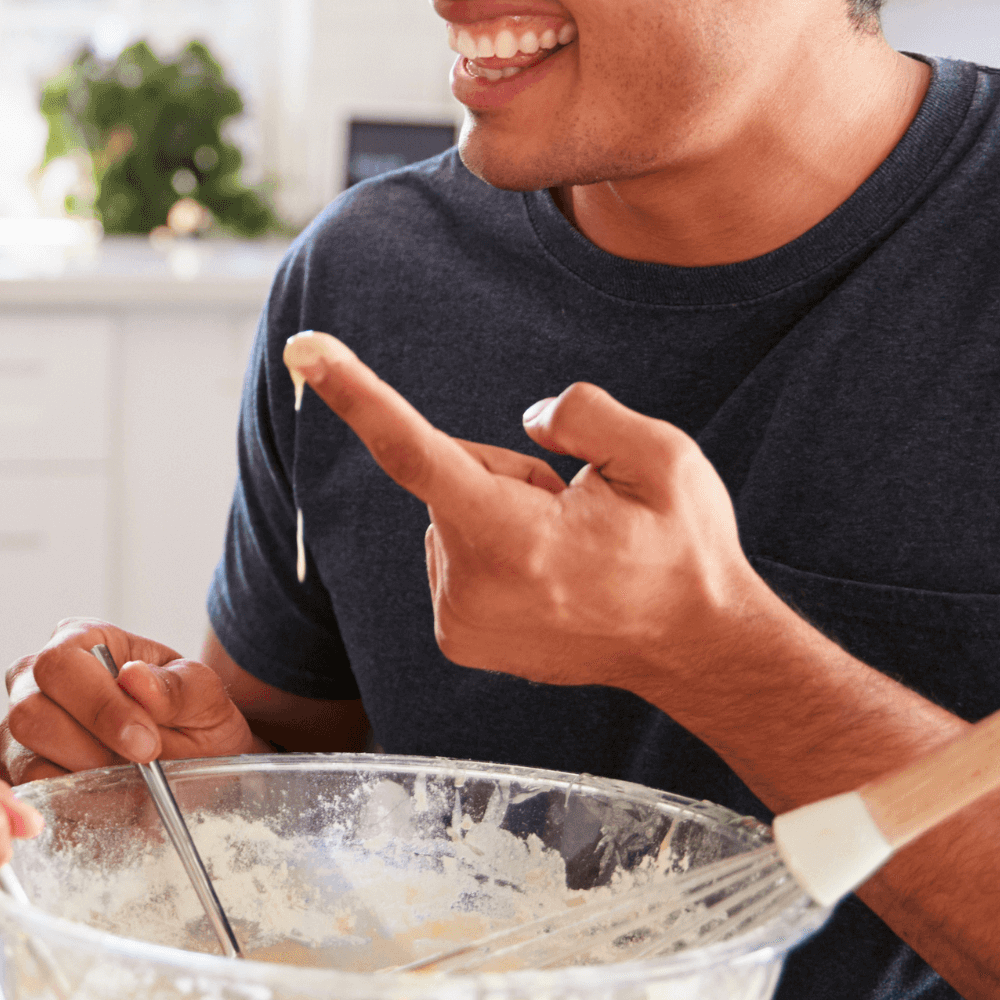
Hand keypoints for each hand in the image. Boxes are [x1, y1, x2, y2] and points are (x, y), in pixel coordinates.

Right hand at [0, 617, 262, 782]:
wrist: (192, 761)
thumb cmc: (192, 718)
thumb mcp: (206, 699)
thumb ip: (179, 686)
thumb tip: (134, 678)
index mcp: (79, 641)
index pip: (60, 665)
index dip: (99, 707)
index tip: (147, 743)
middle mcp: (34, 681)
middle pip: (29, 713)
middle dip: (89, 749)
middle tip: (139, 767)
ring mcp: (19, 731)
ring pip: (24, 762)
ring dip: (82, 781)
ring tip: (126, 783)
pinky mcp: (17, 776)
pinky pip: (27, 798)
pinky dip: (69, 806)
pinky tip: (106, 802)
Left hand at [281, 330, 771, 703]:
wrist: (696, 651)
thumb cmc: (684, 550)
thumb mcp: (664, 458)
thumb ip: (587, 415)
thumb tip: (527, 424)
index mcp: (513, 538)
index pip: (412, 451)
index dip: (356, 393)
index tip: (304, 348)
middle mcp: (470, 586)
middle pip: (450, 475)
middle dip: (505, 473)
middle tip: (580, 511)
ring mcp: (457, 620)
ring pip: (452, 517)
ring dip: (503, 516)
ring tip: (574, 553)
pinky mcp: (455, 637)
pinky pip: (455, 556)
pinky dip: (496, 552)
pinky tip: (552, 577)